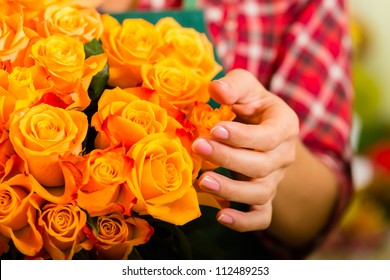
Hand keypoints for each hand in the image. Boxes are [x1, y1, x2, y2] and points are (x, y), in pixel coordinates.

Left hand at [192, 69, 298, 231]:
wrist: (260, 126)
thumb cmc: (250, 104)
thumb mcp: (245, 86)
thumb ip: (233, 85)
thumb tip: (216, 89)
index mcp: (284, 126)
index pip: (269, 136)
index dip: (242, 136)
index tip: (214, 129)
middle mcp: (283, 156)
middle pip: (261, 166)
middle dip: (228, 158)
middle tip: (198, 147)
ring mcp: (275, 179)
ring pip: (260, 193)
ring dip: (231, 190)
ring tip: (202, 180)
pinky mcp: (264, 197)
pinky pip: (261, 217)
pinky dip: (244, 222)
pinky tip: (221, 217)